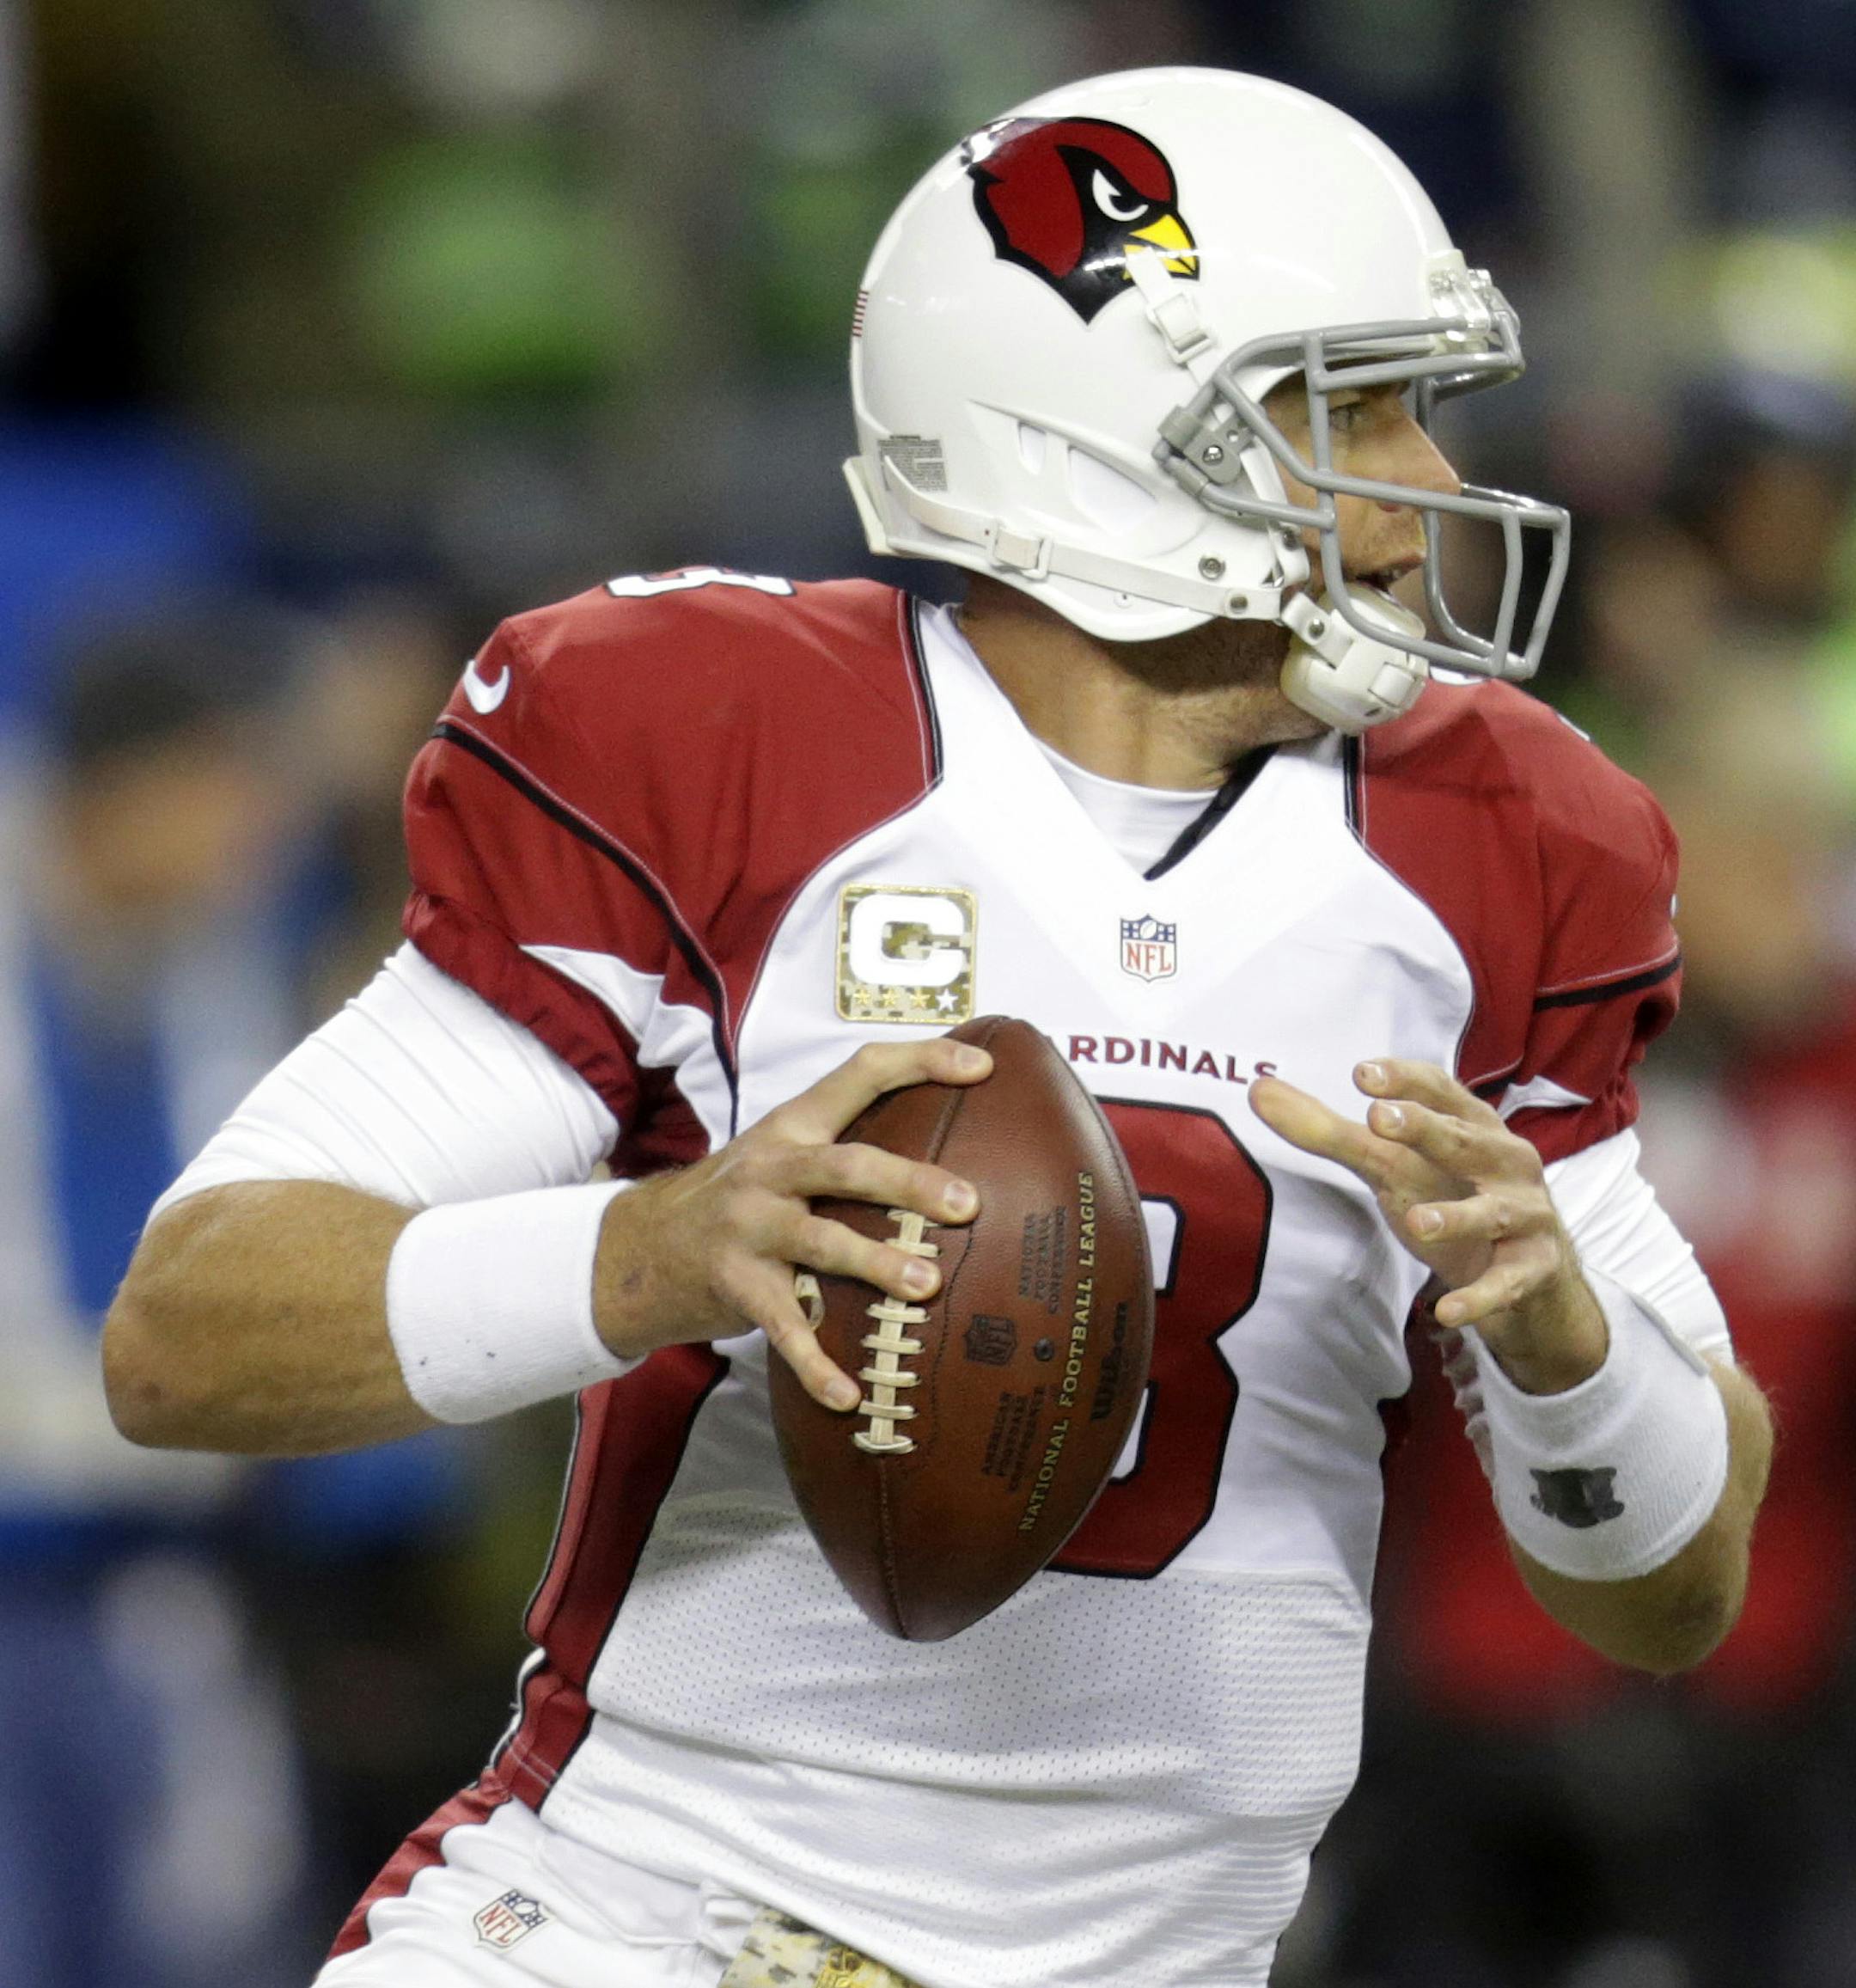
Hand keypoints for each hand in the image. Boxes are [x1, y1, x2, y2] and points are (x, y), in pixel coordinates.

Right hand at [592, 1037, 990, 1409]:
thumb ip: (844, 1149)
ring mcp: (749, 1229)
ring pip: (821, 1242)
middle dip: (909, 1181)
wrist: (639, 1248)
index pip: (859, 1074)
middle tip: (968, 1203)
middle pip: (847, 1165)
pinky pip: (783, 1328)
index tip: (981, 1065)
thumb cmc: (738, 1200)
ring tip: (927, 1287)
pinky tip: (849, 1395)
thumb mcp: (780, 1154)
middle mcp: (770, 1170)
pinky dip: (816, 1364)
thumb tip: (950, 1154)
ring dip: (876, 1263)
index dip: (920, 1061)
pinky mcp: (736, 1287)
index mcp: (792, 1126)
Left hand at [1248, 1057, 1606, 1394]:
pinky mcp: (1533, 1269)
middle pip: (1464, 1141)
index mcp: (1474, 1125)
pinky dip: (1480, 1297)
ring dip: (1457, 1217)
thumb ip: (1329, 1130)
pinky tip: (1446, 1312)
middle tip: (1380, 1117)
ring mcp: (1525, 1215)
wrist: (1532, 1276)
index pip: (1441, 1091)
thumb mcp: (1394, 1165)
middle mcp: (1507, 1162)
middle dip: (1426, 1129)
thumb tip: (1257, 1089)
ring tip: (1416, 1222)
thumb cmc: (1453, 1197)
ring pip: (1492, 1212)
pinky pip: (1506, 1284)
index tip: (1361, 1072)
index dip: (1404, 1080)